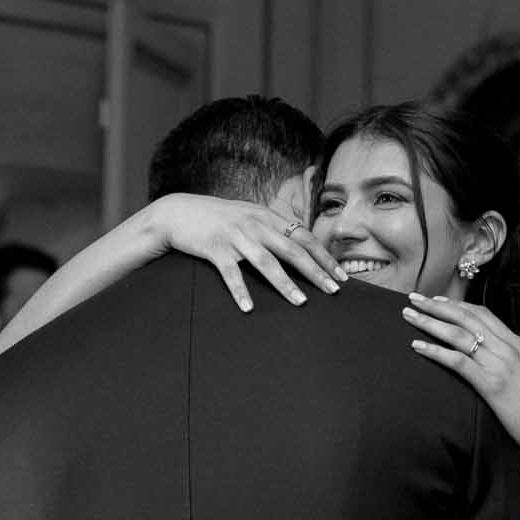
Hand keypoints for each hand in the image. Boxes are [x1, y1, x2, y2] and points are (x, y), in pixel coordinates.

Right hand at [144, 193, 345, 311]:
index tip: (341, 275)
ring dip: (285, 284)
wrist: (178, 212)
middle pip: (292, 250)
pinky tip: (248, 308)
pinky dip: (240, 291)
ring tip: (300, 302)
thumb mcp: (249, 215)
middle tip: (333, 291)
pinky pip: (230, 273)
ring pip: (266, 263)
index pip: (304, 237)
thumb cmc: (218, 217)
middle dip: (315, 272)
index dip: (324, 257)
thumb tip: (299, 244)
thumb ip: (272, 227)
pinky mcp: (215, 248)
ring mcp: (235, 236)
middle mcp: (255, 225)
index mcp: (267, 217)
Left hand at [401, 294, 519, 462]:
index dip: (456, 304)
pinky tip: (417, 346)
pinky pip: (457, 361)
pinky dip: (435, 350)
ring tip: (408, 316)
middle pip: (466, 317)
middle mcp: (508, 349)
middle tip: (413, 298)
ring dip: (429, 322)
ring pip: (458, 334)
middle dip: (436, 305)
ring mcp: (500, 365)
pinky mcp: (491, 384)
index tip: (435, 299)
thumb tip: (491, 356)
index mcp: (517, 344)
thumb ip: (510, 361)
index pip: (483, 313)